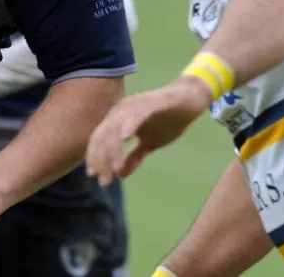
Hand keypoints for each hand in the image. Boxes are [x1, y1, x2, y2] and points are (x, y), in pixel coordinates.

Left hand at [86, 79, 209, 185]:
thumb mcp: (150, 143)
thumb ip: (134, 157)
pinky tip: (125, 138)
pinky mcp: (151, 103)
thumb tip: (120, 175)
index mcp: (118, 118)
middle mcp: (121, 110)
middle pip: (102, 135)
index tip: (93, 176)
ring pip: (116, 128)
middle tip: (105, 182)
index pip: (98, 138)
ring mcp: (135, 105)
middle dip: (101, 160)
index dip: (94, 157)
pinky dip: (129, 126)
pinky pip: (137, 115)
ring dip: (113, 150)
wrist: (189, 101)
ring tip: (115, 168)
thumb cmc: (168, 120)